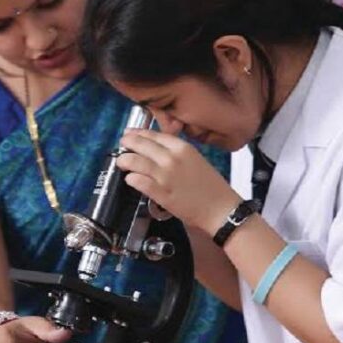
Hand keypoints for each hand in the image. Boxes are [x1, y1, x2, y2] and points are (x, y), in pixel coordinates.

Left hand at [116, 129, 242, 235]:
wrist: (220, 208)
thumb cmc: (210, 185)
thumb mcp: (194, 159)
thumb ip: (175, 151)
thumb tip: (153, 146)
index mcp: (182, 147)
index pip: (152, 135)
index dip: (137, 134)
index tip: (128, 134)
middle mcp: (171, 158)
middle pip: (140, 145)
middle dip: (127, 144)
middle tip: (122, 146)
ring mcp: (165, 176)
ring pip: (134, 162)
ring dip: (124, 160)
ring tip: (121, 162)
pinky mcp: (161, 193)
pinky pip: (138, 181)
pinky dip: (131, 179)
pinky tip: (130, 179)